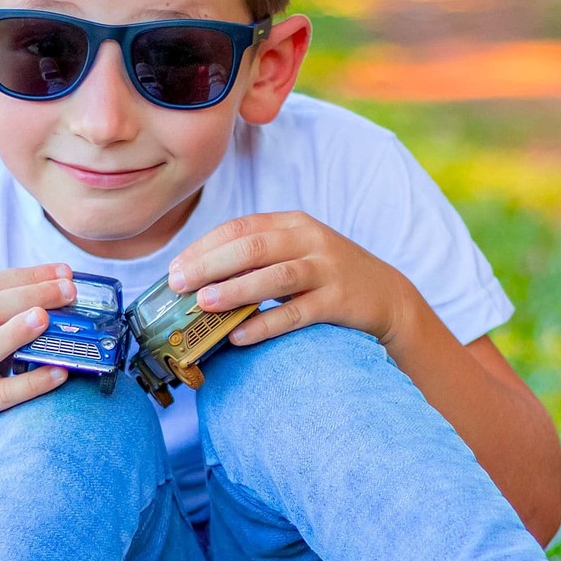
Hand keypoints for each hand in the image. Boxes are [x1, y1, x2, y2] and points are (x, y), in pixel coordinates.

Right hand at [0, 263, 76, 452]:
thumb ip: (9, 321)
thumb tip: (64, 301)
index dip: (29, 275)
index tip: (64, 272)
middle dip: (30, 295)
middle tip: (67, 291)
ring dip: (14, 332)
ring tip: (45, 319)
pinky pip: (2, 394)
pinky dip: (31, 383)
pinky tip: (59, 373)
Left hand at [168, 212, 410, 348]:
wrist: (385, 294)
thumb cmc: (326, 276)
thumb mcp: (295, 253)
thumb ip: (256, 258)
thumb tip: (199, 279)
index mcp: (291, 224)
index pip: (239, 228)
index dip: (203, 248)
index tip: (175, 270)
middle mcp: (309, 240)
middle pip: (252, 247)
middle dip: (210, 265)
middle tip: (180, 286)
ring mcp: (326, 270)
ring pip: (274, 276)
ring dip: (235, 290)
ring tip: (204, 305)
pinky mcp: (338, 301)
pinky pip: (296, 313)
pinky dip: (265, 324)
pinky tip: (240, 336)